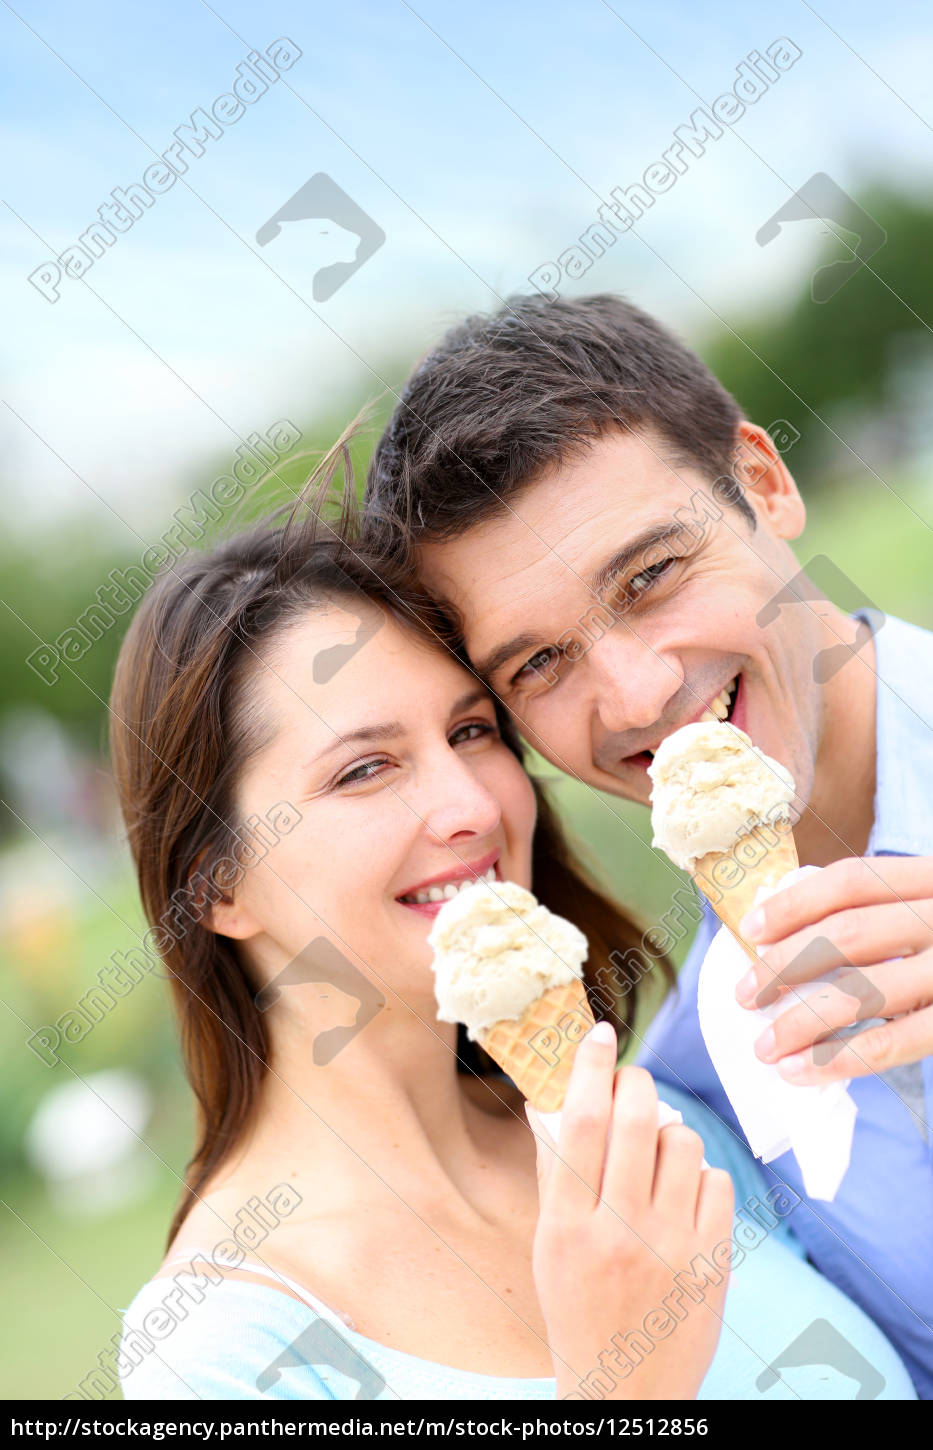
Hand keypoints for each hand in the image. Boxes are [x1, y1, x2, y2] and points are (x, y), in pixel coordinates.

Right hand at [527, 1022, 733, 1400]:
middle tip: (632, 1082)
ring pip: (682, 1142)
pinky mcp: (713, 1263)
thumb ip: (554, 1174)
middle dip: (636, 1083)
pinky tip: (684, 1193)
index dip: (590, 1068)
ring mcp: (671, 1249)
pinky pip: (716, 1181)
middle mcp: (618, 1234)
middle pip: (634, 1120)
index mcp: (567, 1228)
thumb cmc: (580, 1310)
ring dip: (670, 1130)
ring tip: (658, 1149)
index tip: (599, 1034)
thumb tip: (548, 1101)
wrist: (628, 1394)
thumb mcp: (550, 1248)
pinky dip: (700, 1174)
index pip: (578, 1124)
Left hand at [736, 856, 932, 1082]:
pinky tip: (803, 1071)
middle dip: (784, 966)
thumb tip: (789, 940)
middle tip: (744, 995)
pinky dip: (842, 1058)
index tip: (750, 930)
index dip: (795, 903)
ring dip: (801, 1021)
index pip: (852, 881)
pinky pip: (895, 1042)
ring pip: (865, 992)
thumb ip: (884, 912)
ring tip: (765, 1045)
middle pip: (849, 935)